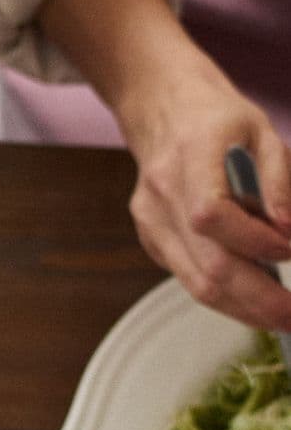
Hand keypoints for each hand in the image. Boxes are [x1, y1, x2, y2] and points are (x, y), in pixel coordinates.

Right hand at [105, 50, 290, 333]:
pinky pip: (190, 277)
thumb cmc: (217, 119)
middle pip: (207, 265)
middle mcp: (162, 197)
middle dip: (259, 299)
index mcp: (189, 160)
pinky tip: (254, 299)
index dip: (255, 241)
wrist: (161, 111)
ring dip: (243, 308)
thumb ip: (279, 180)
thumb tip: (289, 231)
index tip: (290, 248)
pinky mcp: (152, 239)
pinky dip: (226, 295)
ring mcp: (152, 222)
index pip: (211, 216)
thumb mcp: (263, 132)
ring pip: (197, 283)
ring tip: (280, 318)